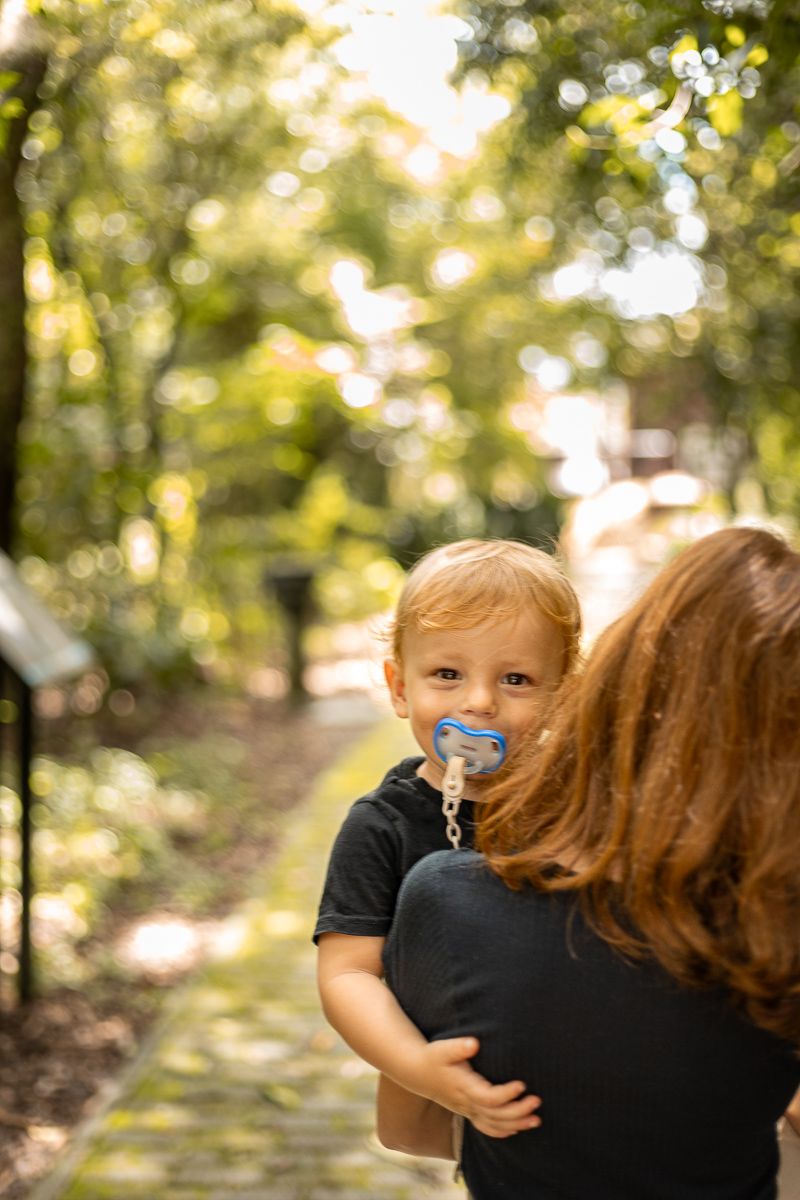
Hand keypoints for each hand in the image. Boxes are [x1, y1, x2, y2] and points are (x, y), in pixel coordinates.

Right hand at [415, 1037, 541, 1138]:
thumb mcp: (443, 1048)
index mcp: (463, 1087)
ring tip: (536, 1120)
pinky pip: (487, 1128)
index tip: (523, 1084)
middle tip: (537, 1101)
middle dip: (518, 1111)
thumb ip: (458, 1047)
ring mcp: (467, 1110)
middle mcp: (467, 1103)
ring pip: (494, 1125)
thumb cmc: (434, 1057)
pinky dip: (502, 1131)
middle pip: (496, 1115)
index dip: (506, 1094)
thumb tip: (474, 1043)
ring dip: (516, 1124)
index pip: (488, 1097)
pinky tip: (517, 1129)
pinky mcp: (468, 1112)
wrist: (417, 1072)